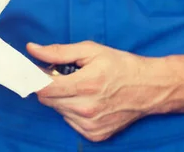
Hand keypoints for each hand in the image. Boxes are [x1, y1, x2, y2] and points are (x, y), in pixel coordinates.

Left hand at [27, 41, 177, 141]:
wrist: (150, 88)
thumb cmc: (121, 65)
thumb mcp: (91, 51)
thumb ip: (58, 52)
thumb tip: (32, 49)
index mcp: (85, 85)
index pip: (43, 89)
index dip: (35, 78)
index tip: (36, 71)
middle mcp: (87, 109)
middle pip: (48, 100)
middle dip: (51, 86)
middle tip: (66, 75)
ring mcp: (91, 125)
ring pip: (58, 111)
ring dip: (62, 99)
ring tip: (81, 88)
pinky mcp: (95, 135)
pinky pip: (70, 122)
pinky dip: (73, 111)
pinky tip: (88, 101)